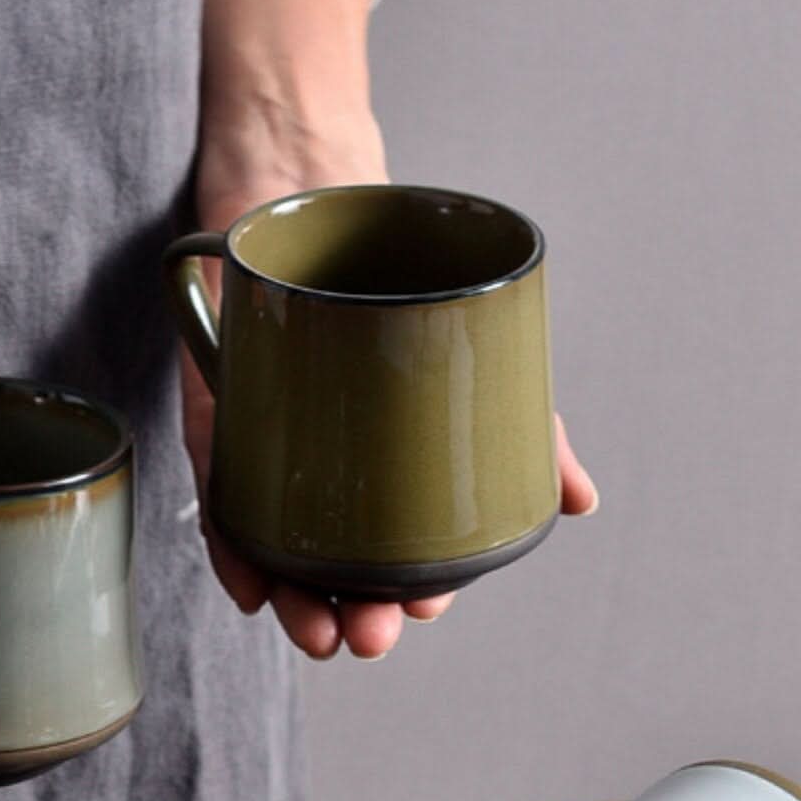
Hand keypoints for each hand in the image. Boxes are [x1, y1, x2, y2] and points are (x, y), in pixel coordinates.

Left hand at [190, 0, 597, 661]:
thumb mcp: (473, 341)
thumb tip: (582, 502)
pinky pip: (219, 484)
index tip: (423, 611)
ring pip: (274, 536)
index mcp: (379, 454)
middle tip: (368, 637)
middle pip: (329, 557)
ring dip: (289, 596)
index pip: (392, 545)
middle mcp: (321, 456)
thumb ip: (527, 420)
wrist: (317, 162)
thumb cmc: (393, 259)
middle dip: (346, 614)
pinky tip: (248, 584)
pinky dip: (230, 538)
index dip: (406, 592)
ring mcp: (268, 435)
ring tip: (313, 630)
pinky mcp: (218, 407)